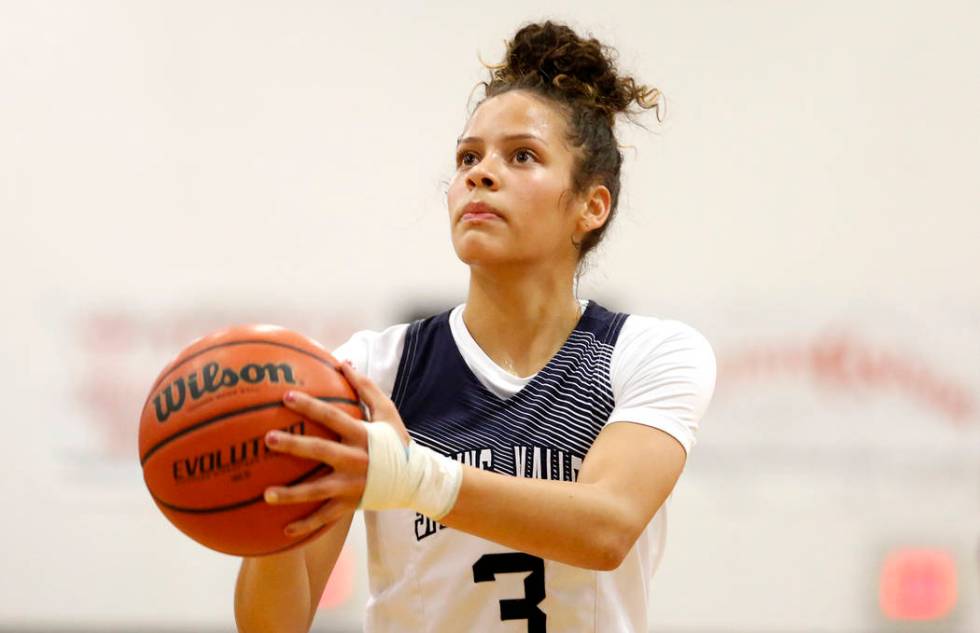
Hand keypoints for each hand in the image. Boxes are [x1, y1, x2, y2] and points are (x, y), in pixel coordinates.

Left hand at [263, 361, 409, 536]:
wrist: (416, 480)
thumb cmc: (397, 441)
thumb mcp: (387, 412)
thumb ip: (364, 388)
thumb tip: (342, 362)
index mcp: (362, 435)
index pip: (333, 417)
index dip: (310, 406)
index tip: (286, 397)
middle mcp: (356, 460)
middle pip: (321, 451)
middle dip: (294, 445)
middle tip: (268, 439)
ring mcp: (352, 485)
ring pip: (318, 491)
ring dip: (292, 494)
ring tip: (266, 495)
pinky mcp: (351, 505)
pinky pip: (325, 518)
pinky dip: (306, 525)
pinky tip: (283, 531)